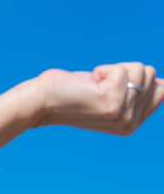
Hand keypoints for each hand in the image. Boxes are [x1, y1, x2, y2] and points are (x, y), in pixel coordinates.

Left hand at [32, 62, 161, 134]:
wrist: (41, 101)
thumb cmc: (72, 92)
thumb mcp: (109, 92)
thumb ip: (136, 90)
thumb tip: (163, 82)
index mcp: (132, 124)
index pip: (161, 90)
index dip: (134, 78)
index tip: (109, 87)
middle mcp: (130, 123)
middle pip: (150, 75)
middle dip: (122, 72)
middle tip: (96, 86)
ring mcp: (123, 114)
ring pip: (139, 69)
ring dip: (111, 71)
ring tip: (92, 86)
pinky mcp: (112, 102)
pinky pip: (121, 69)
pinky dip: (102, 70)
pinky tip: (87, 84)